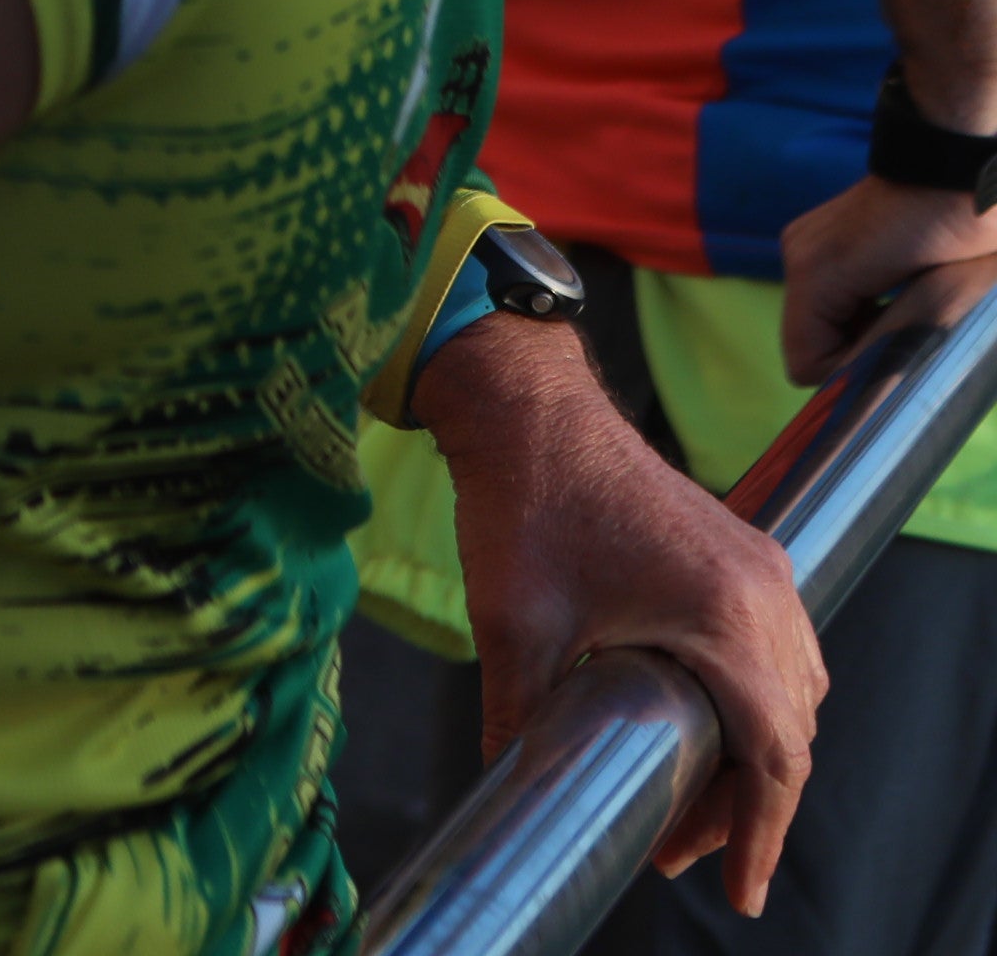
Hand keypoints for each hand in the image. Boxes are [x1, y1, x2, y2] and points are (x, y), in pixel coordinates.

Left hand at [417, 315, 824, 913]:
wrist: (526, 405)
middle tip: (673, 847)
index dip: (761, 835)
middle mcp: (764, 593)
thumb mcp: (512, 623)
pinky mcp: (741, 551)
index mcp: (726, 617)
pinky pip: (776, 645)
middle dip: (742, 803)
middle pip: (789, 731)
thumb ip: (517, 714)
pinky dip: (753, 696)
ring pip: (792, 689)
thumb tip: (505, 784)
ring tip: (684, 799)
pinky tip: (699, 723)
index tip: (743, 891)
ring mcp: (759, 568)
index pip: (776, 758)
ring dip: (751, 749)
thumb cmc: (522, 502)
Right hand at [780, 175, 996, 383]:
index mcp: (814, 273)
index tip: (901, 360)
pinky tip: (895, 293)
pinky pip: (830, 295)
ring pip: (822, 320)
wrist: (961, 163)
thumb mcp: (933, 293)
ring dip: (862, 330)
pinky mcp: (821, 236)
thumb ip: (891, 339)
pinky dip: (860, 307)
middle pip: (811, 341)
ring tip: (909, 313)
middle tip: (912, 337)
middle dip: (857, 351)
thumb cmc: (955, 226)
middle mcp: (798, 257)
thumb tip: (877, 380)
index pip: (806, 362)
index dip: (852, 375)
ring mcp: (806, 243)